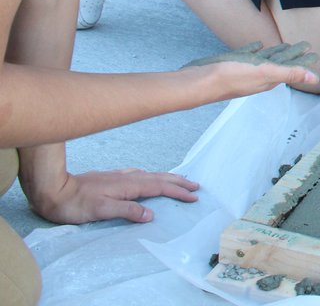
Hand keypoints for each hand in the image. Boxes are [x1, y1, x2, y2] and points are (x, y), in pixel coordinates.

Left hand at [26, 168, 198, 224]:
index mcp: (129, 185)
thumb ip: (127, 211)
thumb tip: (151, 215)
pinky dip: (152, 176)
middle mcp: (127, 177)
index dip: (178, 192)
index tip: (193, 196)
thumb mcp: (102, 210)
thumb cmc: (76, 204)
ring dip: (167, 178)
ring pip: (151, 175)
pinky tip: (148, 178)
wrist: (53, 190)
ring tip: (179, 180)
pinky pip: (140, 175)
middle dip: (179, 181)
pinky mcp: (111, 178)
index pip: (160, 187)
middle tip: (196, 185)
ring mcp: (119, 176)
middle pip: (159, 178)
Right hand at [183, 41, 319, 96]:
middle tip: (306, 45)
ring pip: (265, 59)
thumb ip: (290, 73)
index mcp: (269, 77)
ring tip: (286, 45)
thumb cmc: (231, 76)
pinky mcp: (231, 64)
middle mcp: (259, 75)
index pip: (291, 67)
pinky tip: (258, 44)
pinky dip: (255, 49)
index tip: (316, 54)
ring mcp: (245, 70)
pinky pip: (248, 55)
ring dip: (277, 52)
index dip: (303, 61)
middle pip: (281, 62)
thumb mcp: (265, 72)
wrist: (199, 82)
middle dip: (294, 55)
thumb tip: (316, 78)